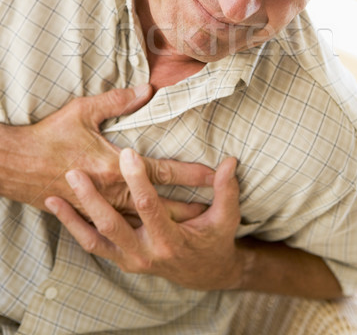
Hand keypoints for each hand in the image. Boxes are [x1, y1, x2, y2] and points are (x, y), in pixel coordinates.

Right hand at [0, 87, 214, 222]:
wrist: (13, 165)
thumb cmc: (49, 136)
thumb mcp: (82, 111)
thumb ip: (118, 101)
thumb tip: (147, 89)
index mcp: (113, 167)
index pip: (161, 171)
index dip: (189, 173)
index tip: (213, 174)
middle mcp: (111, 191)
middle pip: (158, 203)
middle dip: (187, 206)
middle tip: (214, 211)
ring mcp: (100, 206)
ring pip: (142, 220)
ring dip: (167, 222)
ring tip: (193, 226)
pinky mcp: (88, 213)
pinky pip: (120, 227)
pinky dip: (139, 229)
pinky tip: (149, 233)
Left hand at [45, 150, 241, 289]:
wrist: (204, 275)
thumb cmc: (215, 241)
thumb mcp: (226, 218)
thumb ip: (226, 189)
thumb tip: (230, 161)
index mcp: (170, 241)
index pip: (149, 206)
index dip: (138, 179)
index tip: (127, 153)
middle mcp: (145, 253)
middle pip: (112, 224)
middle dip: (91, 198)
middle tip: (75, 172)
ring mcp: (129, 259)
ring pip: (94, 239)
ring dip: (73, 217)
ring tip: (53, 196)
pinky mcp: (121, 259)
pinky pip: (92, 245)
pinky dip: (74, 228)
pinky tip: (59, 210)